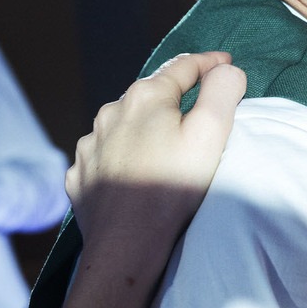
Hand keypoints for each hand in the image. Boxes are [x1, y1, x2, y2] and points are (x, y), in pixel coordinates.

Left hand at [67, 52, 245, 270]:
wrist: (126, 244)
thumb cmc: (173, 187)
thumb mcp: (211, 133)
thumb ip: (223, 92)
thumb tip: (226, 70)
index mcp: (145, 97)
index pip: (183, 67)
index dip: (209, 62)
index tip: (226, 63)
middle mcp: (111, 113)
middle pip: (151, 94)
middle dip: (175, 96)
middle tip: (197, 108)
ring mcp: (90, 145)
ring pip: (124, 124)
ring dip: (145, 126)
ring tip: (163, 144)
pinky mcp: (80, 175)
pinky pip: (105, 155)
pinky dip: (122, 155)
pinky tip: (132, 170)